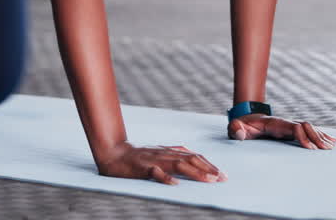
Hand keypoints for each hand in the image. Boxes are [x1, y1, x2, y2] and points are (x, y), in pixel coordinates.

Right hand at [96, 142, 226, 184]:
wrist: (113, 153)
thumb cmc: (137, 157)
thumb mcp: (159, 153)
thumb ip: (175, 154)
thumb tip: (193, 157)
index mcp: (170, 151)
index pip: (194, 156)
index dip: (209, 164)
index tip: (222, 174)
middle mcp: (165, 154)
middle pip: (190, 159)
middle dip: (208, 169)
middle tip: (221, 178)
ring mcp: (154, 160)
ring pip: (177, 165)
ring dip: (195, 172)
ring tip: (208, 180)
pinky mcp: (142, 168)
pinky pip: (155, 172)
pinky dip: (166, 178)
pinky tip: (175, 184)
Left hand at [228, 113, 335, 149]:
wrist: (245, 120)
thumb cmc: (241, 127)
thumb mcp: (235, 128)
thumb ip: (235, 130)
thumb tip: (240, 133)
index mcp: (274, 124)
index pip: (294, 127)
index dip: (302, 136)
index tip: (310, 149)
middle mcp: (285, 123)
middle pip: (306, 126)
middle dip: (317, 137)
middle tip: (327, 150)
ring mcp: (290, 126)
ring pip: (310, 129)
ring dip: (321, 137)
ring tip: (332, 147)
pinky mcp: (292, 131)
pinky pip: (310, 132)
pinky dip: (321, 136)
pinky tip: (332, 141)